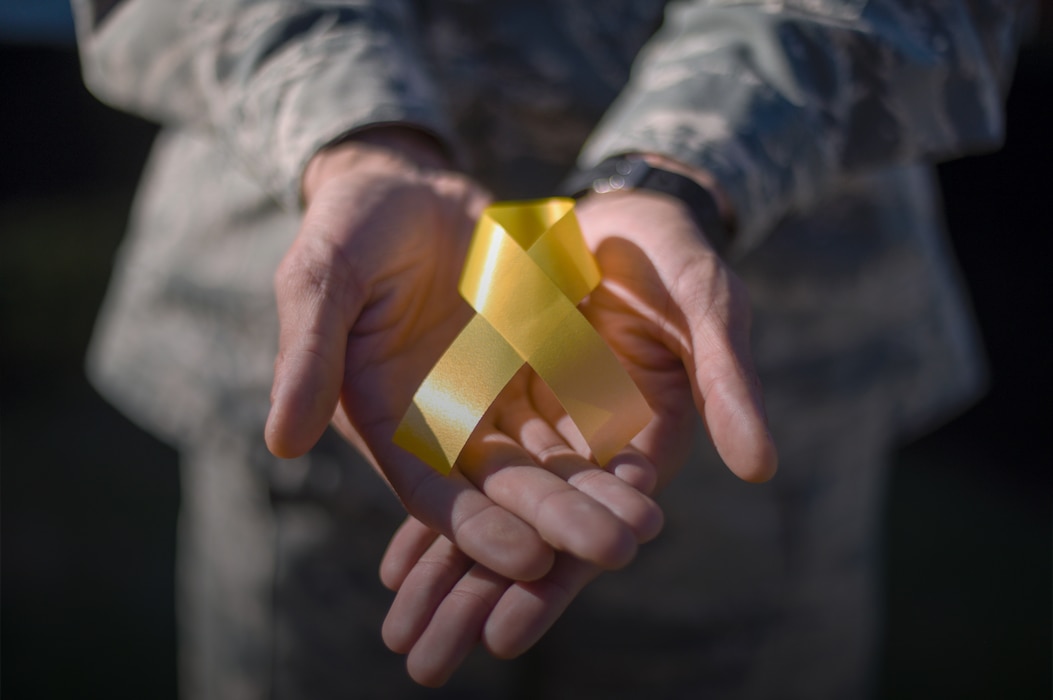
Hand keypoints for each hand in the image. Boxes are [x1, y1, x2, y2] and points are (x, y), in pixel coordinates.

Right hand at [264, 128, 661, 581]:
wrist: (410, 184)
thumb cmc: (350, 226)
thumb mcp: (321, 276)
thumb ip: (308, 353)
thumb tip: (282, 441)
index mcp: (388, 420)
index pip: (432, 492)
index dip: (477, 529)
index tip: (529, 559)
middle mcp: (444, 424)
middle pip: (506, 488)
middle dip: (559, 522)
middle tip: (618, 549)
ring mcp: (495, 398)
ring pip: (551, 459)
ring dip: (596, 493)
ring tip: (647, 519)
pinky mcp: (537, 365)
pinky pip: (578, 409)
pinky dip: (609, 439)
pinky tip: (650, 460)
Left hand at [378, 188, 776, 685]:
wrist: (614, 213)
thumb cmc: (673, 253)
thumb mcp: (707, 302)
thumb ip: (727, 378)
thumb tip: (761, 467)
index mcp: (646, 438)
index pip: (598, 524)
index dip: (556, 576)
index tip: (505, 632)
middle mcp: (590, 447)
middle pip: (535, 535)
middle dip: (482, 599)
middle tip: (429, 664)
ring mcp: (541, 428)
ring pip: (492, 511)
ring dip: (446, 574)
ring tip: (402, 638)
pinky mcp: (499, 402)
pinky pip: (463, 466)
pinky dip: (433, 514)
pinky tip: (395, 566)